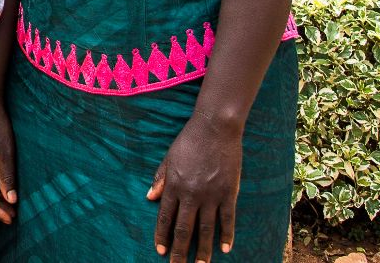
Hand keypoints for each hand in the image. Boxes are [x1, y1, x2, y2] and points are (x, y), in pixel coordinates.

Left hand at [147, 118, 242, 262]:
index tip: (160, 251)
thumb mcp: (169, 158)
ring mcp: (211, 195)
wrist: (215, 128)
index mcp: (174, 185)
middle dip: (180, 251)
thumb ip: (161, 179)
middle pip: (184, 228)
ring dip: (203, 250)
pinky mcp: (229, 193)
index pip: (165, 217)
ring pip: (206, 229)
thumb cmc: (190, 140)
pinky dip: (227, 235)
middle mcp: (191, 194)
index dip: (162, 236)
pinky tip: (225, 248)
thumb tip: (149, 197)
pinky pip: (228, 219)